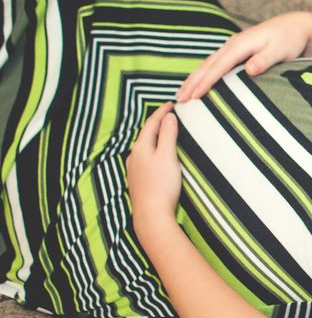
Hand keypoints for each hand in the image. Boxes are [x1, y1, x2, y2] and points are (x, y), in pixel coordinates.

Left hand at [127, 102, 181, 227]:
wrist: (152, 214)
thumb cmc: (161, 184)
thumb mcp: (168, 155)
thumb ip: (168, 135)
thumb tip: (169, 118)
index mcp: (141, 147)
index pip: (151, 123)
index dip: (161, 112)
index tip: (171, 103)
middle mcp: (134, 156)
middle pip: (146, 134)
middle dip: (157, 123)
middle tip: (169, 114)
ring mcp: (135, 169)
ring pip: (145, 146)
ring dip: (156, 137)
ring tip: (166, 131)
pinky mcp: (139, 180)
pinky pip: (146, 157)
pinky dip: (154, 149)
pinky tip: (159, 155)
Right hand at [176, 11, 311, 101]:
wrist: (295, 26)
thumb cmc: (289, 39)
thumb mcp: (280, 50)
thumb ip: (264, 60)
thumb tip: (249, 70)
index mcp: (241, 45)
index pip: (218, 66)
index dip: (205, 82)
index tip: (193, 96)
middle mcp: (233, 44)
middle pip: (207, 65)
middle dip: (192, 82)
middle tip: (178, 100)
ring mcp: (233, 47)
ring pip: (208, 64)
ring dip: (194, 79)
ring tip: (181, 95)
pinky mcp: (236, 51)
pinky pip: (215, 64)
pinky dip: (204, 74)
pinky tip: (198, 84)